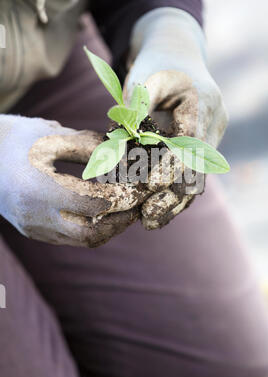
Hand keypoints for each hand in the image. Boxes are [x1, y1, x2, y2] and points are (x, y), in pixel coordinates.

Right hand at [0, 116, 147, 246]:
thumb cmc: (19, 139)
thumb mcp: (54, 136)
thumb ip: (92, 147)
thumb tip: (128, 157)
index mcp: (37, 188)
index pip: (93, 203)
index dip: (122, 196)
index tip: (140, 185)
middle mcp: (34, 216)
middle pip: (91, 234)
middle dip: (122, 221)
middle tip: (139, 203)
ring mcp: (34, 229)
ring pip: (84, 240)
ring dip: (110, 226)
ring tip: (127, 207)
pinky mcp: (36, 232)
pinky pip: (72, 237)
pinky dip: (94, 226)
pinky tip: (105, 209)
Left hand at [125, 8, 227, 228]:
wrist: (176, 53)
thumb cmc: (155, 64)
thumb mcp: (142, 79)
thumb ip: (135, 110)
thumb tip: (123, 145)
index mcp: (203, 101)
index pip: (190, 145)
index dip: (170, 170)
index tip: (147, 190)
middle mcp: (214, 120)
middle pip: (198, 167)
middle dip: (173, 195)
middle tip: (147, 218)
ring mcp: (213, 133)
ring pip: (198, 175)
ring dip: (175, 200)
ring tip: (151, 221)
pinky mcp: (205, 143)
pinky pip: (193, 171)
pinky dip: (176, 190)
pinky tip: (158, 209)